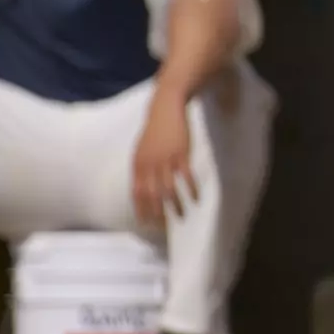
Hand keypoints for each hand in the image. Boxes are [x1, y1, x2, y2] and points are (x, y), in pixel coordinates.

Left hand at [129, 92, 195, 228]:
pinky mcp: (180, 153)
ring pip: (168, 189)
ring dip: (174, 205)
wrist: (165, 108)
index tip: (148, 224)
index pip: (137, 194)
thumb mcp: (142, 150)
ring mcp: (165, 160)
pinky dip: (190, 189)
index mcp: (137, 165)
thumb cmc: (154, 130)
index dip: (142, 210)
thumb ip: (141, 168)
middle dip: (157, 213)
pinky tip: (196, 198)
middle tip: (164, 226)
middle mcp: (148, 165)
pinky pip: (185, 177)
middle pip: (151, 195)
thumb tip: (141, 187)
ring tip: (181, 216)